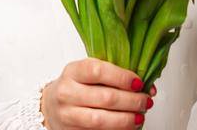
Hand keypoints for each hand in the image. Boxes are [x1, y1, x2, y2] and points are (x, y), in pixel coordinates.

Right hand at [39, 58, 155, 128]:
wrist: (51, 107)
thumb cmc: (75, 87)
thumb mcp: (86, 73)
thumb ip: (111, 74)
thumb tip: (144, 85)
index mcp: (73, 72)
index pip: (98, 71)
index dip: (122, 77)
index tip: (138, 83)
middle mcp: (67, 93)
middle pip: (105, 98)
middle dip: (132, 101)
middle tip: (146, 101)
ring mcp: (67, 114)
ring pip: (101, 120)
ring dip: (126, 120)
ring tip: (139, 117)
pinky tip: (127, 126)